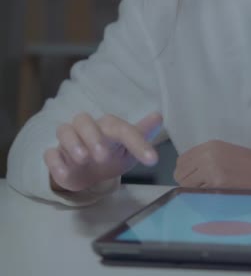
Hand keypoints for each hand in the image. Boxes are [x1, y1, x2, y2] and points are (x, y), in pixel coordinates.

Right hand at [44, 112, 162, 191]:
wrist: (89, 174)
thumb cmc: (112, 155)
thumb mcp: (130, 148)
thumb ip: (143, 134)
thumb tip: (159, 116)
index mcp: (109, 127)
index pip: (122, 129)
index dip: (138, 142)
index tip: (152, 160)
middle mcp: (87, 130)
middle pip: (84, 121)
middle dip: (93, 136)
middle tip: (103, 156)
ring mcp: (69, 142)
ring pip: (64, 131)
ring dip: (73, 144)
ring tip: (84, 158)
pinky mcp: (56, 157)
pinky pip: (50, 154)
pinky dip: (56, 162)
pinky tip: (65, 173)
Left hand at [174, 140, 250, 190]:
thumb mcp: (226, 154)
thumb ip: (206, 159)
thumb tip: (187, 174)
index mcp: (210, 145)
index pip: (182, 160)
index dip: (186, 172)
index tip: (194, 179)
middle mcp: (208, 154)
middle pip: (180, 173)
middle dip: (187, 183)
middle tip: (203, 188)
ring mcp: (212, 168)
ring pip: (186, 185)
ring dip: (194, 191)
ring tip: (212, 191)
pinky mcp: (217, 182)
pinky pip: (198, 193)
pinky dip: (203, 197)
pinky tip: (217, 194)